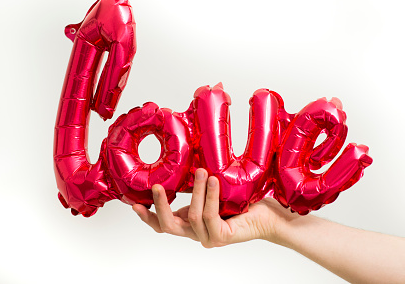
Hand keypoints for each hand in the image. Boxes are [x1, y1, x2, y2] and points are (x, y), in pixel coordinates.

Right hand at [132, 168, 298, 247]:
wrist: (269, 216)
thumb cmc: (244, 203)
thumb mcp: (213, 192)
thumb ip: (198, 189)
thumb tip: (187, 167)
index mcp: (191, 224)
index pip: (163, 224)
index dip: (148, 216)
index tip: (134, 203)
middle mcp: (197, 234)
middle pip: (167, 225)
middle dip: (160, 205)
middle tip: (156, 186)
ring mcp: (209, 238)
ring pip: (191, 216)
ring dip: (196, 191)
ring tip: (202, 172)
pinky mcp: (222, 237)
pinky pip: (209, 215)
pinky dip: (210, 196)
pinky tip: (214, 182)